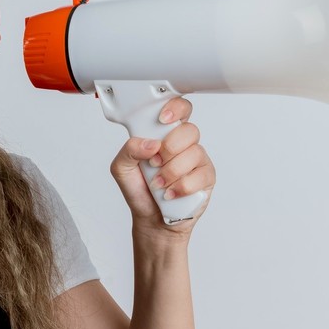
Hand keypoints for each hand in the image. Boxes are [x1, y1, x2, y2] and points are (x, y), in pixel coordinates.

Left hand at [110, 97, 215, 238]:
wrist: (151, 220)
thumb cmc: (140, 190)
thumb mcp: (122, 169)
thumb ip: (129, 150)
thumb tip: (151, 144)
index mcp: (165, 134)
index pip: (179, 109)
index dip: (175, 108)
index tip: (163, 119)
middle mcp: (184, 144)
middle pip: (189, 130)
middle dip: (169, 148)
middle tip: (155, 163)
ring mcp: (197, 160)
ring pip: (193, 153)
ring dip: (171, 172)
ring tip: (159, 184)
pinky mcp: (207, 177)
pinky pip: (199, 175)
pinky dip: (180, 187)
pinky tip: (170, 194)